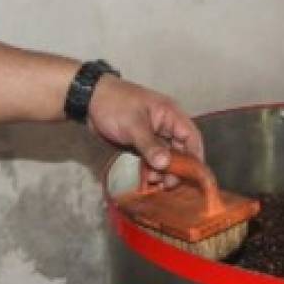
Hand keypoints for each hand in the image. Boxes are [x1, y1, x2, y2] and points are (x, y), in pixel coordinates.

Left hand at [86, 75, 203, 175]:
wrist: (88, 99)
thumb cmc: (114, 104)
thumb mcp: (133, 125)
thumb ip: (150, 145)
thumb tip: (165, 165)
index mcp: (170, 115)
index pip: (191, 137)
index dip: (195, 157)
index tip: (193, 177)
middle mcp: (166, 126)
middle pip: (181, 150)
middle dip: (177, 168)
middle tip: (168, 184)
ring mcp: (154, 135)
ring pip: (166, 157)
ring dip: (163, 171)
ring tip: (154, 181)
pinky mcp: (141, 143)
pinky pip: (152, 159)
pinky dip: (152, 169)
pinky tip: (148, 180)